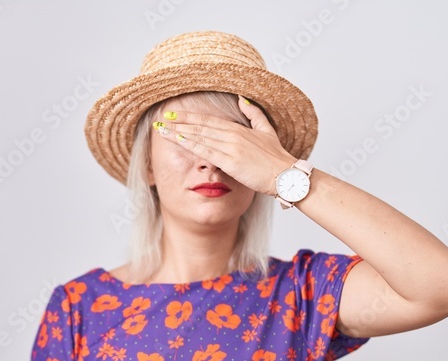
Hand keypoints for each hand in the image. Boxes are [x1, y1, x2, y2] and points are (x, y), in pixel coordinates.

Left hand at [155, 94, 297, 195]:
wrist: (286, 174)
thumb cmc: (277, 157)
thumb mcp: (267, 130)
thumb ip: (254, 114)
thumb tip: (242, 99)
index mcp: (239, 129)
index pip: (208, 120)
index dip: (190, 117)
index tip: (174, 114)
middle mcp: (232, 135)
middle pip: (200, 126)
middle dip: (179, 122)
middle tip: (161, 118)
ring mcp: (231, 147)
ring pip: (199, 136)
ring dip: (179, 132)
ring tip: (162, 129)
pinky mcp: (230, 161)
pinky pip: (206, 151)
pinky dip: (190, 144)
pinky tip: (178, 139)